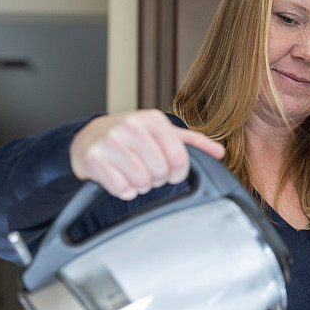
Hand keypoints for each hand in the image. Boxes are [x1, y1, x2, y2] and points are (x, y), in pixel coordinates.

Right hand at [70, 110, 224, 199]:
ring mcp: (110, 141)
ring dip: (140, 185)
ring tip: (133, 174)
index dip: (177, 173)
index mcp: (153, 120)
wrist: (90, 137)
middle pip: (160, 173)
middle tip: (147, 171)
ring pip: (141, 182)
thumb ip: (193, 142)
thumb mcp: (163, 134)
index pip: (179, 159)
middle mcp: (132, 126)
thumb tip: (219, 152)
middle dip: (156, 178)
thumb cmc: (132, 137)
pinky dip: (123, 190)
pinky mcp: (93, 158)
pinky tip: (119, 178)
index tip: (170, 172)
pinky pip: (121, 188)